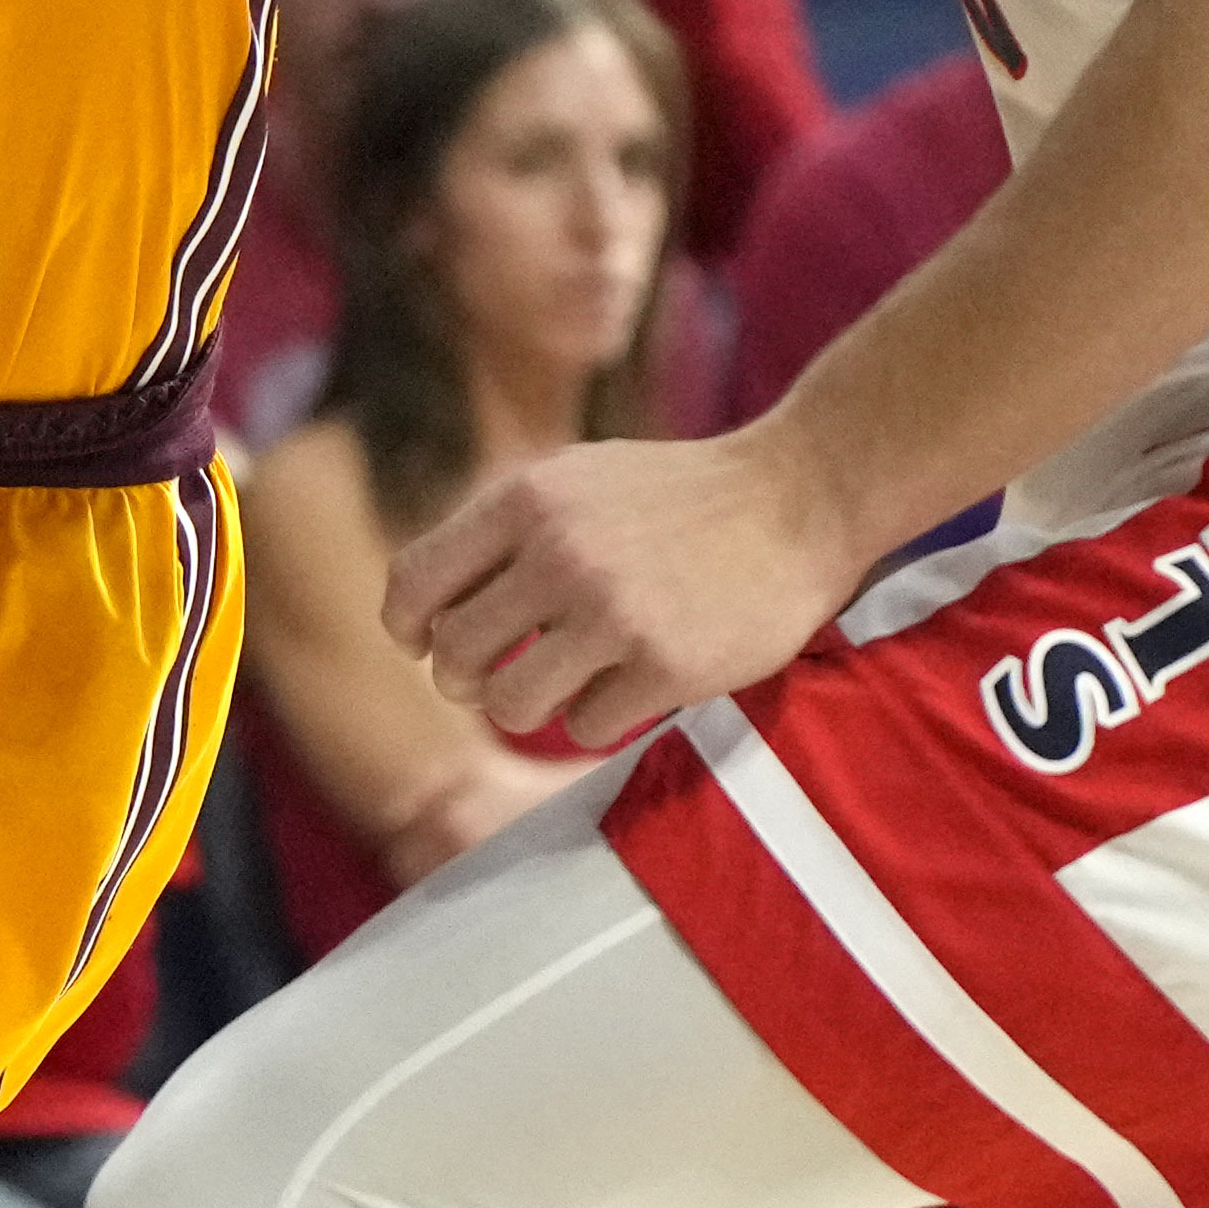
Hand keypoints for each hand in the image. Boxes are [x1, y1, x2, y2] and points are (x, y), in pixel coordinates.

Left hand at [385, 433, 869, 753]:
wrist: (799, 496)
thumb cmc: (678, 497)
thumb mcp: (576, 480)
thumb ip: (501, 532)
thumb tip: (419, 616)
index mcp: (526, 500)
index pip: (413, 585)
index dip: (409, 630)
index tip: (428, 645)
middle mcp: (560, 553)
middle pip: (455, 658)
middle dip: (468, 680)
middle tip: (502, 677)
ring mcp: (614, 612)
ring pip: (511, 706)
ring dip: (531, 707)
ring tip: (568, 683)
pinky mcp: (666, 665)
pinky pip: (584, 727)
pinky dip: (601, 715)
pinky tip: (634, 682)